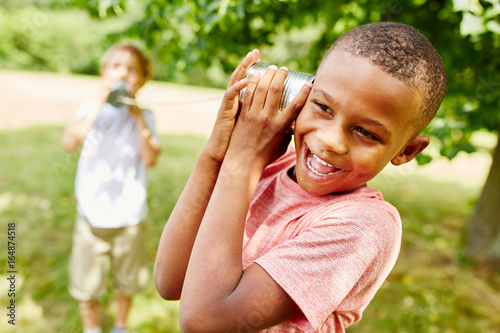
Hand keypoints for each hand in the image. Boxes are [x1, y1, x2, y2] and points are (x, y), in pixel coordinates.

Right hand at [204, 49, 259, 163]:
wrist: (226, 155)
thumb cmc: (242, 145)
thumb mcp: (255, 129)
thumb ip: (268, 123)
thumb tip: (291, 124)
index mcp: (244, 103)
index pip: (250, 82)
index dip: (254, 69)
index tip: (261, 57)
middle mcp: (236, 101)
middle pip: (243, 76)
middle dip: (249, 63)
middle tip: (256, 51)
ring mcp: (230, 105)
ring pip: (236, 81)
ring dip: (244, 67)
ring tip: (252, 55)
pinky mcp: (226, 111)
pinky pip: (231, 95)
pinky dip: (238, 86)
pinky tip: (247, 79)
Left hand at [226, 65, 311, 169]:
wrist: (243, 163)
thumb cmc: (265, 157)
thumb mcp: (282, 146)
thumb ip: (288, 134)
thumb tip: (294, 127)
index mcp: (281, 126)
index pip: (296, 104)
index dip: (304, 91)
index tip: (309, 83)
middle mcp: (268, 118)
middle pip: (276, 89)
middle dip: (281, 75)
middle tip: (284, 69)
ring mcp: (254, 115)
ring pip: (261, 88)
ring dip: (267, 75)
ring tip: (271, 68)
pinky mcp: (243, 114)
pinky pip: (248, 94)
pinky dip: (252, 82)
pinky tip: (255, 75)